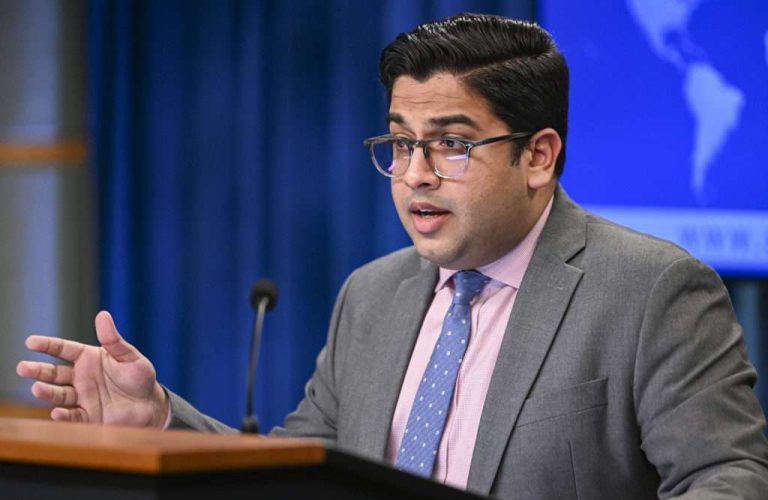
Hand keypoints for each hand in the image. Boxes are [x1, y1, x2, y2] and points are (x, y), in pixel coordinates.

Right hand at [16, 310, 167, 426]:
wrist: (151, 405)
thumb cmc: (141, 378)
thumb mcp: (129, 356)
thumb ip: (113, 340)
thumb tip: (102, 315)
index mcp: (89, 359)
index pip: (63, 349)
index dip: (47, 345)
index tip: (30, 342)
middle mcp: (81, 378)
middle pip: (54, 373)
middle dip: (37, 370)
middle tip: (22, 368)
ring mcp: (82, 398)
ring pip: (59, 394)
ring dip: (47, 392)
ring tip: (36, 388)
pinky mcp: (88, 416)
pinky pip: (72, 416)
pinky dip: (63, 415)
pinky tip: (57, 412)